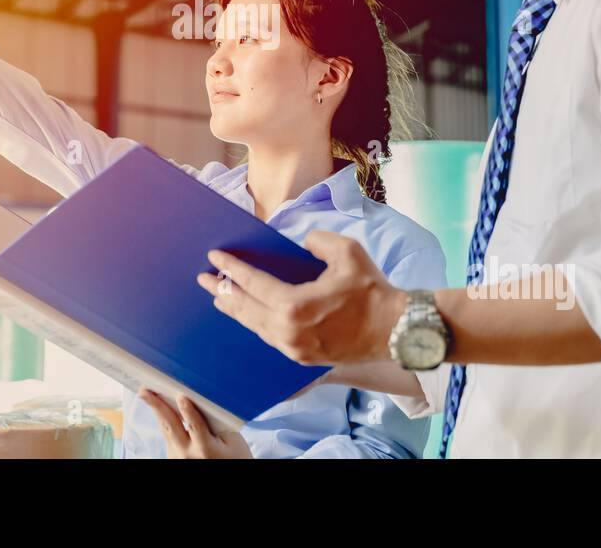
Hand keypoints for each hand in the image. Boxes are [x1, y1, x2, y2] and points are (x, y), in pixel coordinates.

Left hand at [137, 389, 252, 458]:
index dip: (189, 411)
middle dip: (157, 407)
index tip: (181, 396)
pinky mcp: (172, 457)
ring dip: (157, 410)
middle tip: (145, 391)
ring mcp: (177, 458)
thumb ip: (216, 420)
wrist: (227, 471)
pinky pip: (167, 435)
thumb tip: (198, 399)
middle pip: (170, 427)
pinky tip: (160, 407)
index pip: (196, 427)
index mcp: (206, 450)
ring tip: (147, 394)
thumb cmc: (233, 455)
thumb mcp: (231, 438)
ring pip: (165, 429)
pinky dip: (164, 419)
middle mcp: (188, 455)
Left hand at [198, 229, 406, 365]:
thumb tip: (301, 244)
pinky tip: (248, 316)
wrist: (397, 330)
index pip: (253, 284)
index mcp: (296, 305)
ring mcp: (295, 349)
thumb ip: (317, 241)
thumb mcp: (347, 252)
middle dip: (222, 291)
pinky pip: (269, 338)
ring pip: (255, 327)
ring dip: (236, 310)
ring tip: (220, 297)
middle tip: (203, 279)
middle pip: (245, 310)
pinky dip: (255, 324)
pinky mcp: (304, 359)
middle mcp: (289, 331)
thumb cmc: (372, 290)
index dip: (231, 269)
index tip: (214, 257)